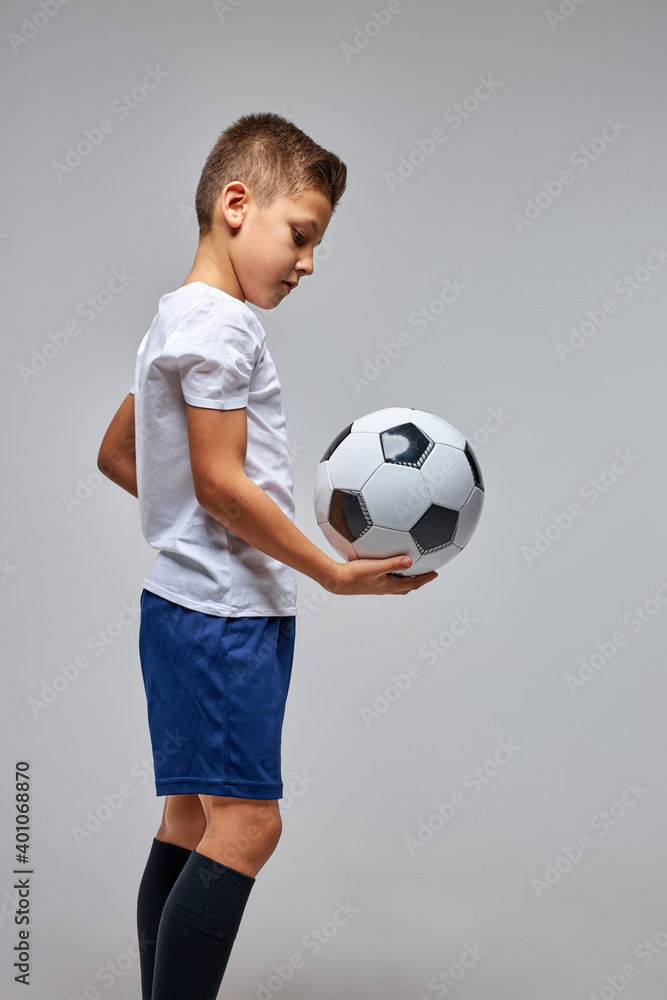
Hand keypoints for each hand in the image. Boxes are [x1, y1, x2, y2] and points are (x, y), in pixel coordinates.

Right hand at [320, 556, 437, 595]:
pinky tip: (387, 566)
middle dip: (418, 581)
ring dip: (406, 579)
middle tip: (426, 574)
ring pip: (397, 585)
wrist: (337, 580)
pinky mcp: (369, 582)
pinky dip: (393, 575)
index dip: (425, 579)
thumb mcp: (376, 567)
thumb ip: (393, 563)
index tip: (435, 574)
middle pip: (407, 587)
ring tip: (410, 570)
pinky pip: (387, 580)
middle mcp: (385, 588)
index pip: (413, 584)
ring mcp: (377, 586)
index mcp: (389, 586)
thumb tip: (410, 561)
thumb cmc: (354, 574)